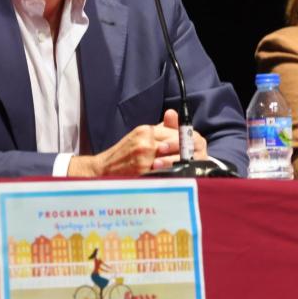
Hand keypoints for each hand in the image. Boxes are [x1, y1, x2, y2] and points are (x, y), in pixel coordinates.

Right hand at [67, 109, 208, 176]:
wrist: (101, 169)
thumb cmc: (122, 155)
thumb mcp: (139, 137)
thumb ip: (158, 130)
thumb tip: (175, 120)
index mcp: (145, 130)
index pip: (173, 132)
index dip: (185, 141)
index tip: (194, 147)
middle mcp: (145, 141)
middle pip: (176, 145)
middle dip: (186, 153)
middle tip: (196, 160)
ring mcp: (144, 157)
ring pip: (172, 159)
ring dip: (181, 165)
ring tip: (190, 170)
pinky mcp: (142, 171)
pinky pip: (164, 172)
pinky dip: (172, 175)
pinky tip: (177, 178)